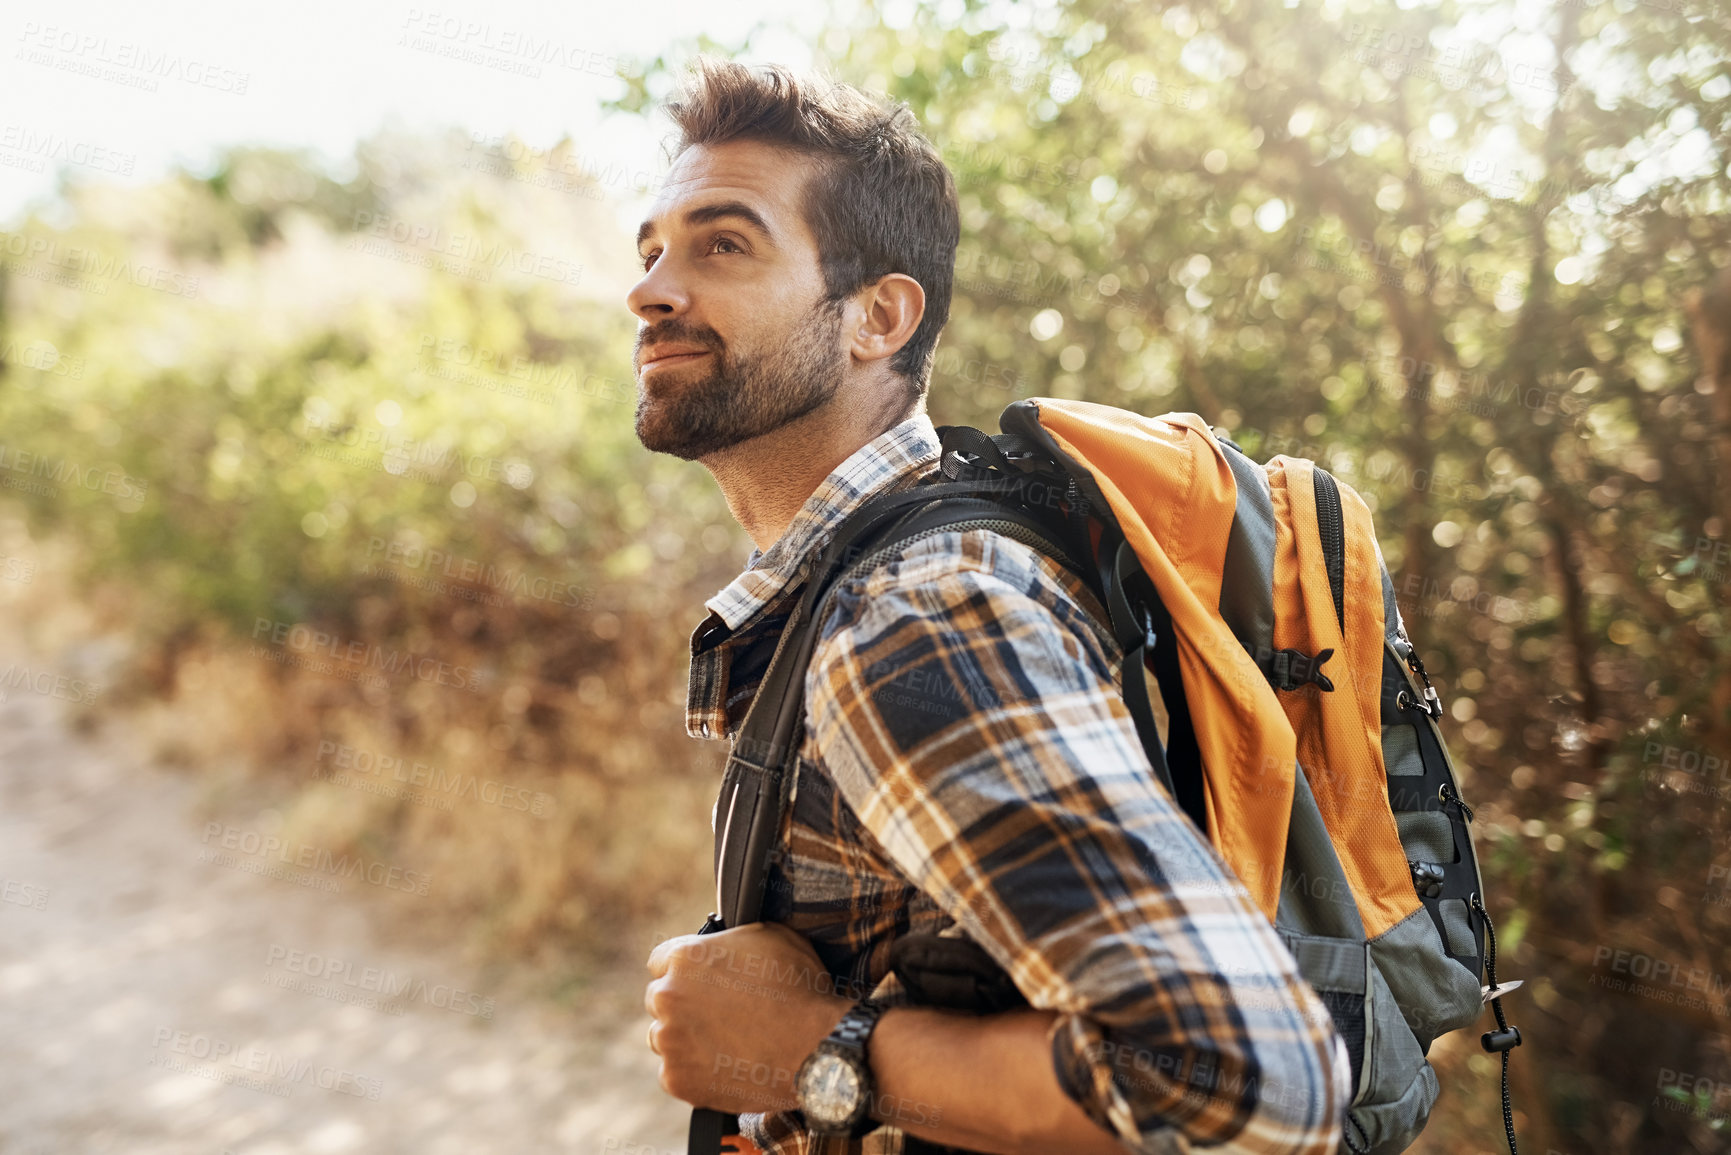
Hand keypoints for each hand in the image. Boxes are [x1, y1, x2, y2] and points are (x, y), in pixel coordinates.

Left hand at [645, 921, 854, 1113]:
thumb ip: (733, 937)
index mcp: (684, 958)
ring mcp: (670, 1041)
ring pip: (663, 1037)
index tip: (700, 981)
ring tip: (722, 1042)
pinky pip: (675, 1073)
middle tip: (718, 1014)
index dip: (684, 970)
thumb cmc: (799, 990)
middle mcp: (668, 997)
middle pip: (660, 999)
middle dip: (683, 1004)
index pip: (660, 960)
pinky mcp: (677, 1079)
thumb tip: (728, 938)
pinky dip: (694, 1072)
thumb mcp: (772, 937)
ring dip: (684, 1038)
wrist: (815, 1049)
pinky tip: (724, 1065)